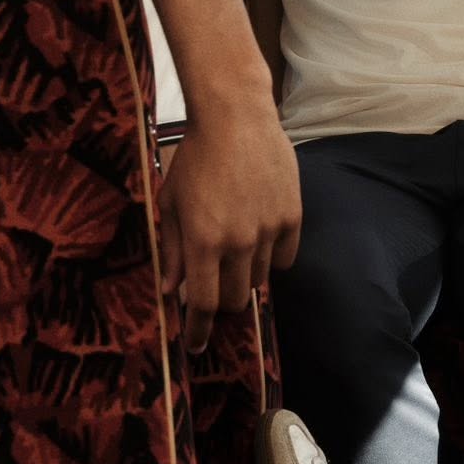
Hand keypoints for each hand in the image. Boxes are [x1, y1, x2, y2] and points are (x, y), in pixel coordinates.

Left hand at [156, 90, 299, 350]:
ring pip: (259, 279)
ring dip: (244, 275)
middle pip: (234, 299)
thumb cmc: (195, 156)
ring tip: (235, 248)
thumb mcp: (171, 202)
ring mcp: (268, 229)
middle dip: (221, 302)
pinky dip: (271, 257)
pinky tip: (260, 239)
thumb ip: (172, 249)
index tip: (195, 346)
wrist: (235, 116)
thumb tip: (171, 290)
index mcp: (203, 240)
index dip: (198, 330)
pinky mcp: (292, 215)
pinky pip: (284, 257)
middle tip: (214, 287)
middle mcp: (237, 241)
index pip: (203, 304)